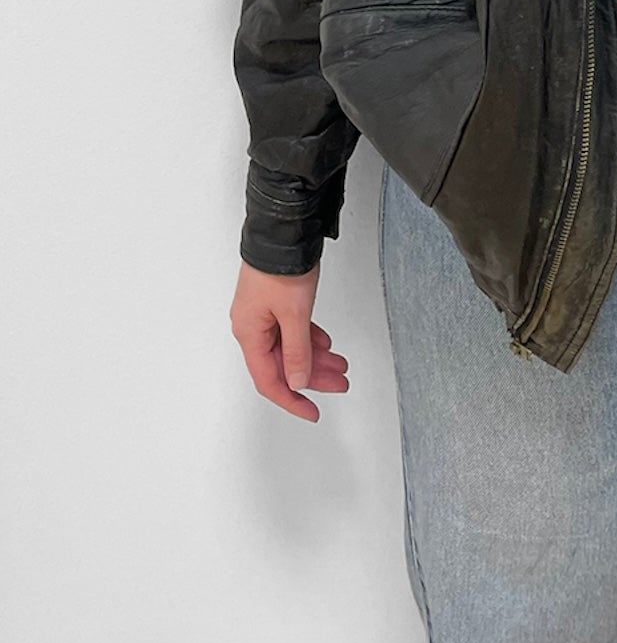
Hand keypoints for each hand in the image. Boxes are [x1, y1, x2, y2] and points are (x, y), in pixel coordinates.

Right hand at [229, 260, 349, 422]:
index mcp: (249, 333)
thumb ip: (297, 352)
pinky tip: (326, 346)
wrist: (283, 230)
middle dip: (313, 377)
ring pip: (291, 347)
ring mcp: (264, 313)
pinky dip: (310, 339)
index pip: (269, 380)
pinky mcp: (275, 301)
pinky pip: (293, 330)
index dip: (292, 399)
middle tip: (340, 383)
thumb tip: (297, 381)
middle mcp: (253, 326)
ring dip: (316, 358)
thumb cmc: (281, 267)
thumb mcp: (295, 314)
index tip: (312, 411)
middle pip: (283, 364)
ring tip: (341, 365)